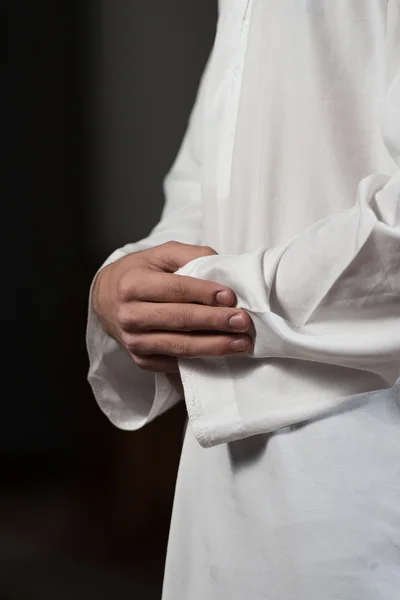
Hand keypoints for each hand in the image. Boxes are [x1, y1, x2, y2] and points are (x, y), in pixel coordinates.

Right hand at [92, 241, 252, 374]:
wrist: (107, 299)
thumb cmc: (141, 273)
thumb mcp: (161, 254)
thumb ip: (190, 256)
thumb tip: (224, 270)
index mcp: (133, 283)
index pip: (174, 289)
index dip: (204, 293)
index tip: (230, 297)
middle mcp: (130, 314)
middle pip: (179, 319)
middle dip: (214, 321)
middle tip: (243, 322)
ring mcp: (133, 341)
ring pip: (179, 346)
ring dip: (213, 346)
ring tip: (240, 343)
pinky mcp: (141, 360)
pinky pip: (174, 363)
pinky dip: (200, 361)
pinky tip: (221, 356)